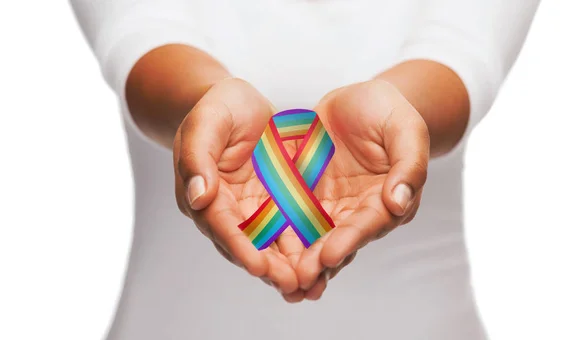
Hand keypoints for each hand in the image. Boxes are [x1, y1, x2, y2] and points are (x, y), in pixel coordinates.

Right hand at [172, 78, 301, 294]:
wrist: (240, 103)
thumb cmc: (218, 107)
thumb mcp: (206, 122)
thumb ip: (198, 157)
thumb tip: (198, 196)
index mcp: (205, 193)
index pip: (221, 225)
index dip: (239, 246)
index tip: (257, 266)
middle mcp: (228, 208)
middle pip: (247, 244)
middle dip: (268, 267)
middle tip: (291, 285)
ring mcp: (254, 208)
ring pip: (271, 243)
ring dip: (289, 265)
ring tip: (311, 284)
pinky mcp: (278, 202)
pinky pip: (292, 227)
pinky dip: (306, 245)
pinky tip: (325, 260)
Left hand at [294, 79, 430, 297]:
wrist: (358, 100)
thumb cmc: (388, 110)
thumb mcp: (405, 128)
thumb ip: (409, 164)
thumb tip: (399, 203)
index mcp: (387, 199)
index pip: (369, 223)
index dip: (350, 240)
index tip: (330, 255)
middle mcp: (359, 210)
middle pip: (339, 240)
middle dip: (319, 261)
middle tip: (299, 280)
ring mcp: (331, 205)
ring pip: (313, 238)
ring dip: (298, 259)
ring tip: (280, 280)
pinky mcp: (307, 196)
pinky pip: (291, 217)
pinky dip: (280, 237)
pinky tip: (262, 251)